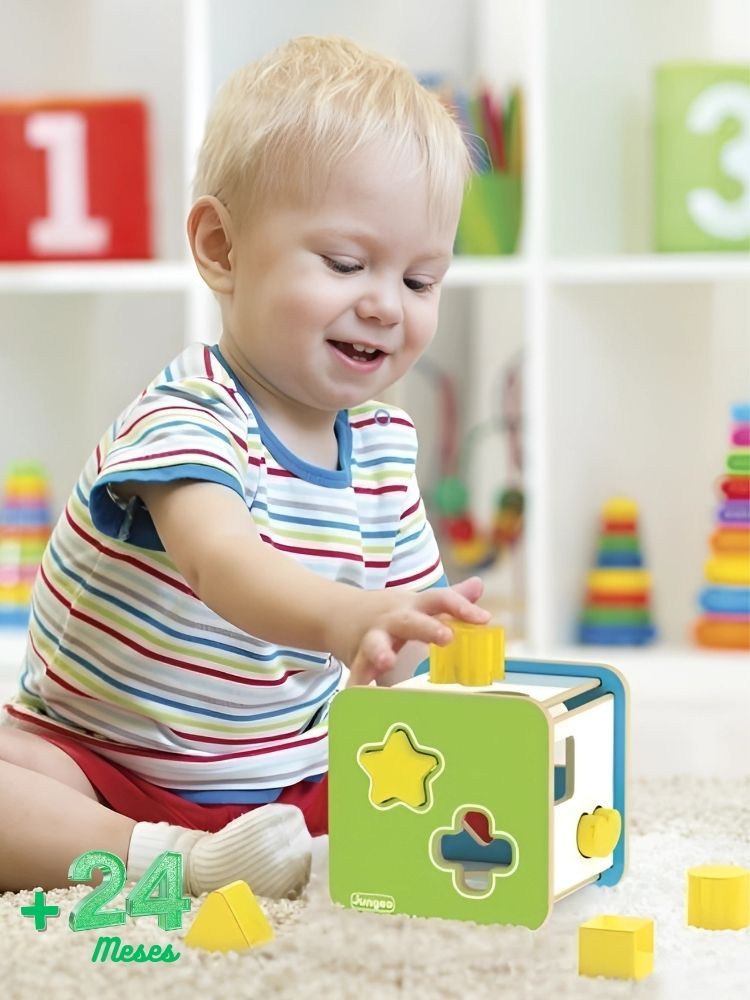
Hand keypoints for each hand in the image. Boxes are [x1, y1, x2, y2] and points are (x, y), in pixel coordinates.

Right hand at [338, 577, 490, 686]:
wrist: (337, 612)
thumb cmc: (390, 612)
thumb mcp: (417, 602)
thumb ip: (450, 597)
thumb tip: (478, 585)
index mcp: (413, 606)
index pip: (440, 599)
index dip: (462, 607)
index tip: (483, 619)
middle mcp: (393, 619)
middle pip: (410, 620)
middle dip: (427, 628)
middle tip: (446, 637)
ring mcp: (372, 636)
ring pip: (376, 643)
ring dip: (381, 651)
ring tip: (387, 662)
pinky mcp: (356, 656)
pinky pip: (357, 672)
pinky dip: (357, 685)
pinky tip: (358, 695)